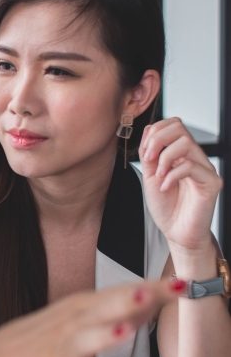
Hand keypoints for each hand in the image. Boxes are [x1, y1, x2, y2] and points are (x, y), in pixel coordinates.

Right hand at [0, 278, 183, 356]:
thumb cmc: (41, 338)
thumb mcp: (74, 316)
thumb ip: (113, 310)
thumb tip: (153, 299)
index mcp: (79, 309)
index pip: (119, 294)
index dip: (149, 290)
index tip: (179, 285)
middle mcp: (71, 326)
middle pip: (101, 311)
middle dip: (125, 302)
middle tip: (148, 294)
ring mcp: (61, 353)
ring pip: (83, 345)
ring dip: (102, 338)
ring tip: (122, 332)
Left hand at [138, 118, 221, 252]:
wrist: (176, 232)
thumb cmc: (166, 206)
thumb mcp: (150, 175)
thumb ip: (149, 154)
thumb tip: (150, 130)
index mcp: (181, 153)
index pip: (173, 124)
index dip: (155, 132)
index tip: (144, 153)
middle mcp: (195, 157)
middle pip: (180, 126)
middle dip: (157, 140)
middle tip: (149, 160)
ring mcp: (205, 168)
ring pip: (186, 143)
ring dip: (164, 158)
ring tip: (158, 176)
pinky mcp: (212, 182)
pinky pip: (191, 166)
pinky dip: (171, 175)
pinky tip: (165, 187)